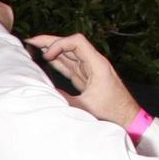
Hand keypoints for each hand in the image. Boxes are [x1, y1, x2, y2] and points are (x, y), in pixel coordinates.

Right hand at [25, 33, 139, 126]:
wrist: (127, 118)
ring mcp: (90, 70)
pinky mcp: (86, 78)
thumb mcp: (85, 107)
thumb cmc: (112, 113)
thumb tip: (45, 92)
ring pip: (68, 54)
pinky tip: (46, 59)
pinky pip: (70, 65)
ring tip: (33, 48)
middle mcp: (94, 63)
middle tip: (31, 41)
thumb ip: (64, 98)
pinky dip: (57, 61)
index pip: (77, 42)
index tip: (46, 56)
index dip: (59, 44)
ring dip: (52, 50)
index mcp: (97, 64)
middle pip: (70, 44)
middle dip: (50, 41)